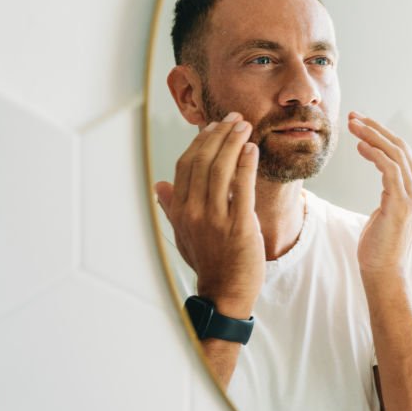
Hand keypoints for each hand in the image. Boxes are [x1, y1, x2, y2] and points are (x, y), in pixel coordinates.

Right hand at [155, 112, 263, 318]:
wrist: (225, 292)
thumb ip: (171, 208)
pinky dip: (246, 165)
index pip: (186, 166)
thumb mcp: (182, 235)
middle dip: (219, 135)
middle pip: (203, 162)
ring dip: (233, 143)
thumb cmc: (208, 261)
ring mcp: (215, 219)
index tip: (214, 126)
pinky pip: (243, 188)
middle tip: (234, 118)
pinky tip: (252, 149)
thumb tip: (159, 185)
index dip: (200, 142)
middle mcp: (194, 212)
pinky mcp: (239, 226)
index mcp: (180, 211)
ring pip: (221, 170)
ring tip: (245, 126)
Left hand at [348, 112, 411, 279]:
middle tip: (353, 117)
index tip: (361, 122)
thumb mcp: (388, 209)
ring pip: (394, 154)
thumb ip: (392, 189)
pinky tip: (359, 146)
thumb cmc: (380, 243)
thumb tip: (386, 170)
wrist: (384, 270)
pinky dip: (375, 154)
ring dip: (371, 136)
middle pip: (399, 147)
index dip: (381, 133)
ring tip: (352, 126)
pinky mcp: (402, 204)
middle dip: (375, 128)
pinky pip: (390, 169)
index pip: (402, 151)